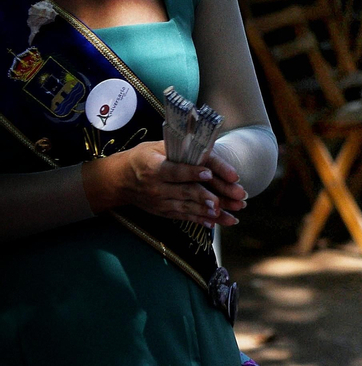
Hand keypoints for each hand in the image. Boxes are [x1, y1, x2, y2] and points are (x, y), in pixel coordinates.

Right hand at [88, 142, 244, 225]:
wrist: (119, 180)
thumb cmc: (143, 157)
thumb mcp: (157, 146)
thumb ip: (181, 147)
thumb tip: (208, 144)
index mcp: (153, 167)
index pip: (175, 170)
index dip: (192, 172)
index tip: (209, 173)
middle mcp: (156, 187)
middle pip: (187, 192)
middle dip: (213, 196)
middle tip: (237, 197)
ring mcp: (159, 202)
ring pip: (189, 208)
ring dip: (213, 211)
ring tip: (233, 216)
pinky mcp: (163, 211)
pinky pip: (184, 216)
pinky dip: (201, 220)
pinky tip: (217, 221)